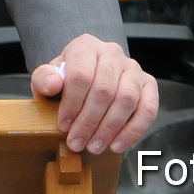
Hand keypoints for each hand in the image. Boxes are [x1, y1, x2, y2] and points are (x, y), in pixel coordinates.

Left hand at [32, 33, 158, 154]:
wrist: (87, 78)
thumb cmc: (66, 80)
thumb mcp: (48, 77)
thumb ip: (44, 79)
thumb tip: (53, 84)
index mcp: (86, 46)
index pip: (80, 75)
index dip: (72, 104)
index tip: (64, 126)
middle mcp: (112, 52)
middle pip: (104, 89)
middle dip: (89, 122)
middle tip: (77, 143)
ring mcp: (133, 68)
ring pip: (127, 99)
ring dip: (110, 129)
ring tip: (94, 147)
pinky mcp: (148, 84)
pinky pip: (148, 109)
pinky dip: (133, 131)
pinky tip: (117, 145)